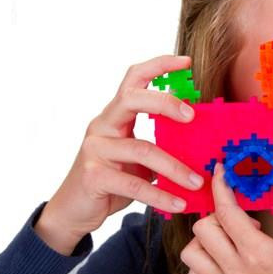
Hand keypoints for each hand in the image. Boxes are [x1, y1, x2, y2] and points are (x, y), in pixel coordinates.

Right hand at [36, 55, 204, 249]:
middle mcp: (102, 126)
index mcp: (115, 116)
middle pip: (132, 99)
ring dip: (175, 167)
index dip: (159, 66)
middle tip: (192, 116)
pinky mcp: (94, 176)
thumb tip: (199, 144)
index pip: (134, 79)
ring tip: (197, 181)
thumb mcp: (136, 159)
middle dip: (165, 102)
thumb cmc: (110, 181)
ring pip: (142, 149)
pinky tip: (178, 203)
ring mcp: (95, 150)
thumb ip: (158, 145)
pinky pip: (134, 184)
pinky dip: (160, 195)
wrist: (73, 211)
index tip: (187, 62)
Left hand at [180, 151, 272, 273]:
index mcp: (258, 253)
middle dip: (219, 215)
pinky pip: (196, 271)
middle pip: (202, 228)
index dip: (221, 186)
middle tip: (245, 220)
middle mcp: (236, 272)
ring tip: (234, 238)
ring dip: (207, 237)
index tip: (221, 170)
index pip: (226, 211)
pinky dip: (205, 256)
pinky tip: (228, 253)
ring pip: (191, 251)